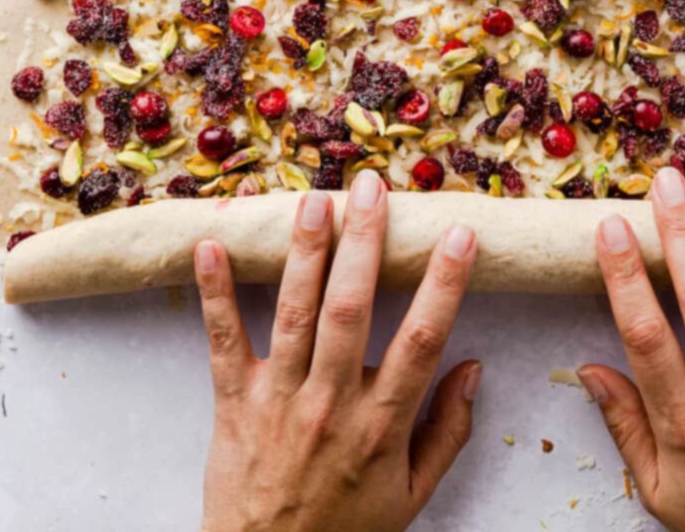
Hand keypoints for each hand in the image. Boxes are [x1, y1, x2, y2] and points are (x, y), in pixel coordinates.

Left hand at [195, 170, 480, 531]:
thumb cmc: (345, 530)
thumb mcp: (412, 496)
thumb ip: (447, 431)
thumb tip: (474, 367)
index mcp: (381, 424)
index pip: (421, 339)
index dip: (443, 283)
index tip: (459, 234)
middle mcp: (331, 402)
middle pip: (351, 309)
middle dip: (364, 241)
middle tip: (373, 186)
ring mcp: (279, 398)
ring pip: (293, 313)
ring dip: (304, 252)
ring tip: (314, 199)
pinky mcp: (233, 402)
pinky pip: (223, 341)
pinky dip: (214, 294)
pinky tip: (210, 246)